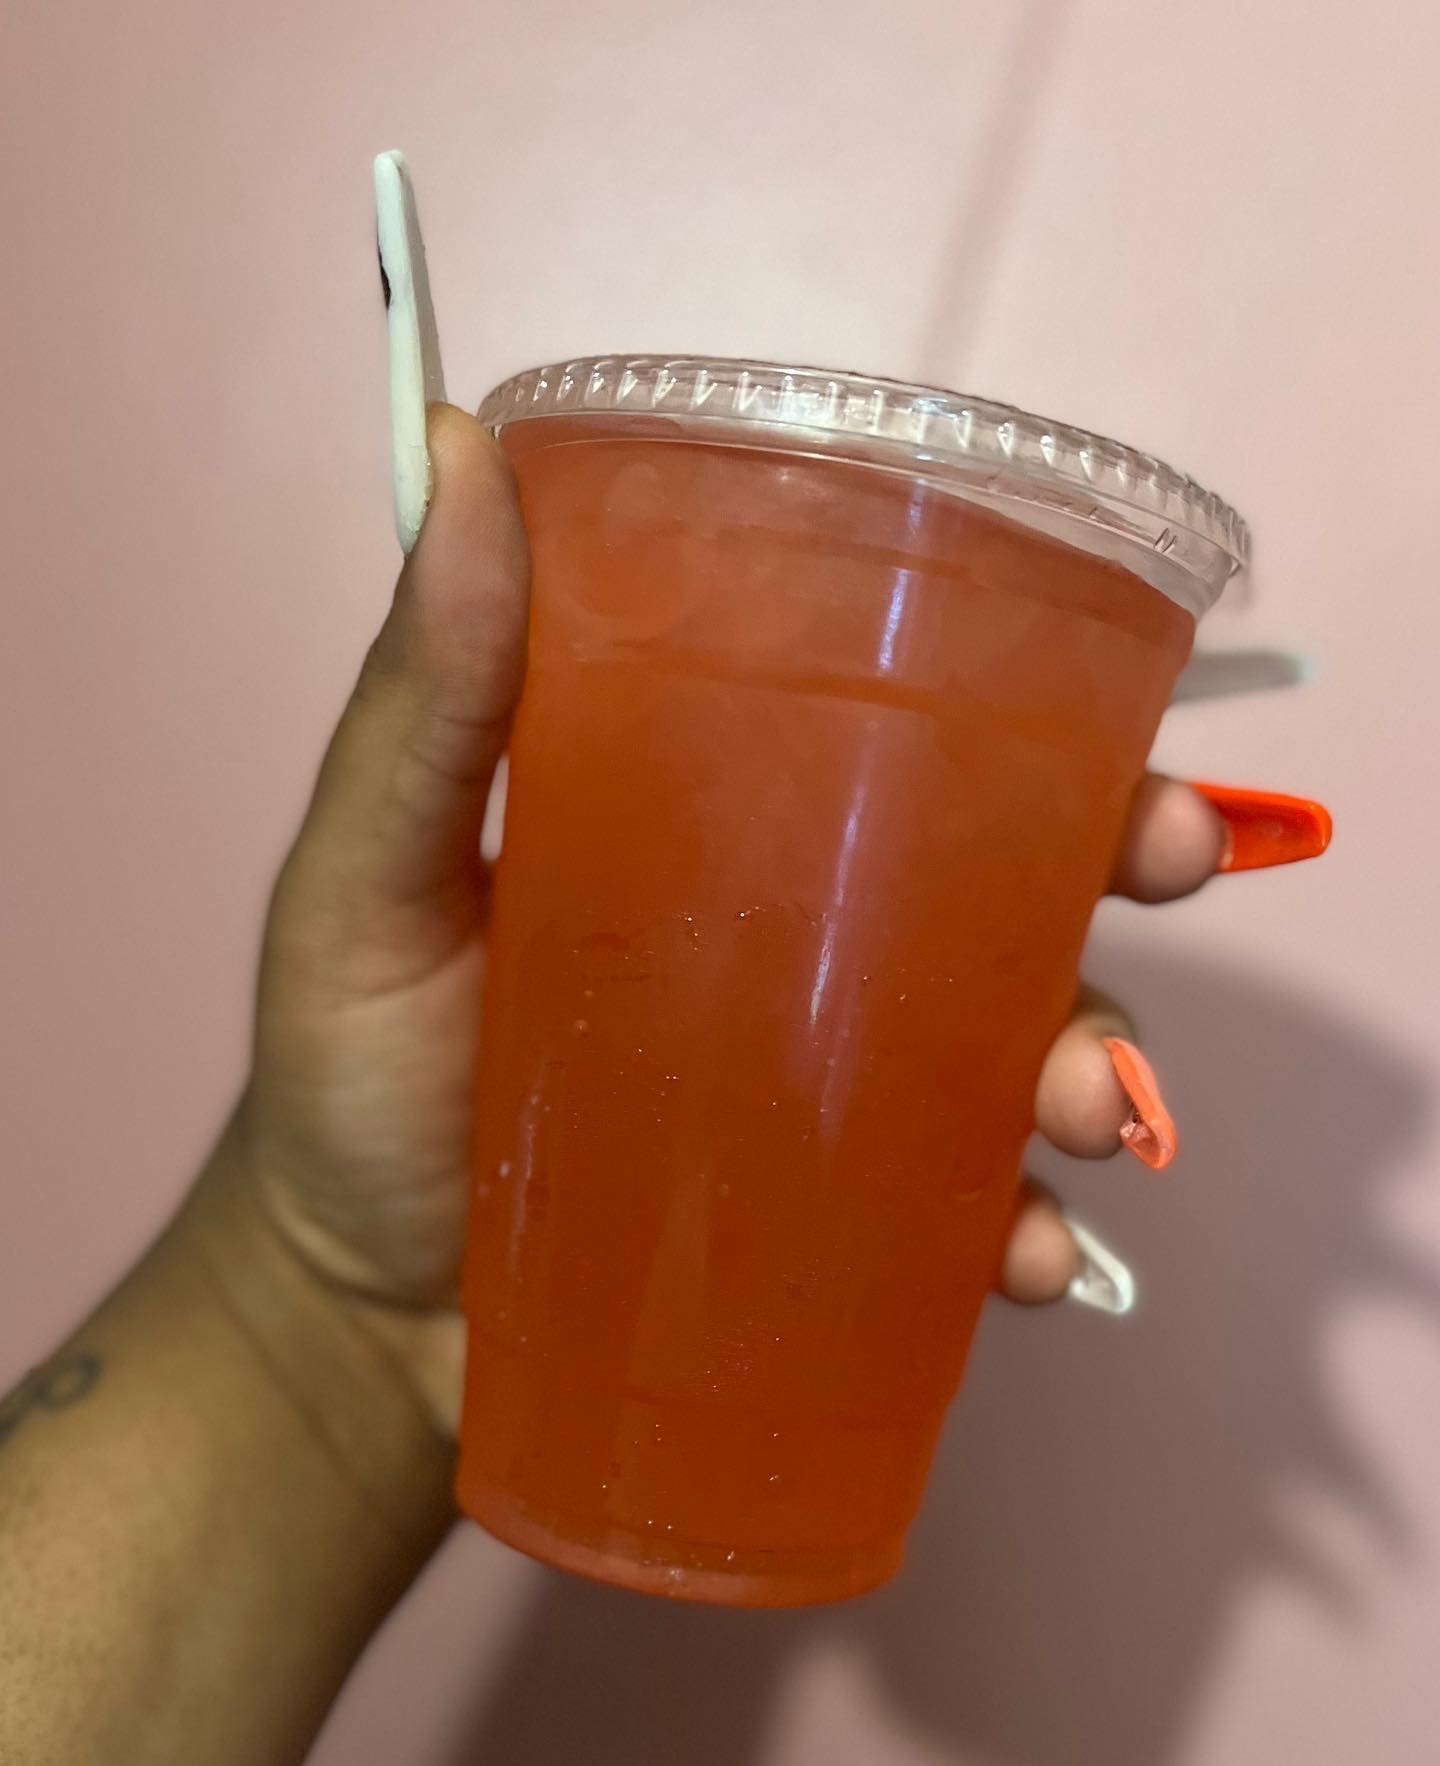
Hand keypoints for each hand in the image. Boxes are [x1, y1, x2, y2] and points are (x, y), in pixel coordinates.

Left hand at [234, 403, 1230, 1436]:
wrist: (355, 1313)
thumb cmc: (352, 1073)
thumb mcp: (369, 876)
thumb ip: (423, 699)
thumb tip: (462, 450)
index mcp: (713, 825)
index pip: (889, 735)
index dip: (1024, 704)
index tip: (1111, 698)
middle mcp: (797, 943)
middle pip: (1002, 876)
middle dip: (1117, 856)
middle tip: (1171, 855)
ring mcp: (825, 1087)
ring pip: (1012, 1044)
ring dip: (1093, 1058)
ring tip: (1082, 1109)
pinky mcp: (832, 1224)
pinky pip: (965, 1213)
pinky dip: (1020, 1227)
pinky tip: (1022, 1252)